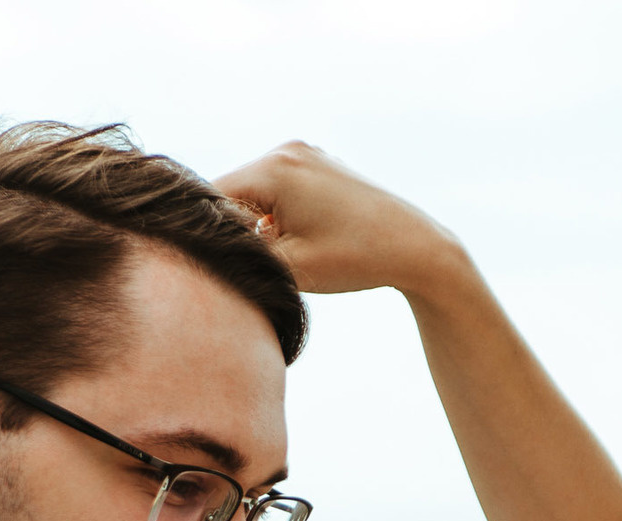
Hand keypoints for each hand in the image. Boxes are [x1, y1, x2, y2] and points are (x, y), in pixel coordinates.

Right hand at [215, 141, 464, 299]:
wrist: (417, 247)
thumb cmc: (356, 259)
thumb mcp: (289, 268)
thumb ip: (241, 258)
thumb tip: (205, 253)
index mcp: (274, 168)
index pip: (211, 199)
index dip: (208, 236)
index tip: (220, 266)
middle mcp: (287, 151)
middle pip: (231, 194)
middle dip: (235, 231)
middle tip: (258, 265)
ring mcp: (305, 154)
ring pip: (254, 194)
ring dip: (256, 226)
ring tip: (286, 255)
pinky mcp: (318, 166)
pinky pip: (278, 191)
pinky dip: (277, 217)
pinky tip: (301, 241)